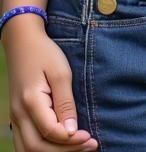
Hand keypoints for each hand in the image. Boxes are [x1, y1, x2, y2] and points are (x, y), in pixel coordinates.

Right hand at [4, 17, 96, 150]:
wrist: (23, 43)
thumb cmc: (45, 54)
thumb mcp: (61, 72)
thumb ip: (65, 102)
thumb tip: (72, 130)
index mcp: (30, 102)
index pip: (49, 132)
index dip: (70, 140)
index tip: (90, 137)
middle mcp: (18, 115)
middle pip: (37, 147)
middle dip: (66, 151)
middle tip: (91, 145)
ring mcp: (15, 118)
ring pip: (28, 149)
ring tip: (80, 147)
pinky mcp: (18, 118)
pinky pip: (26, 143)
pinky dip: (43, 149)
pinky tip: (63, 146)